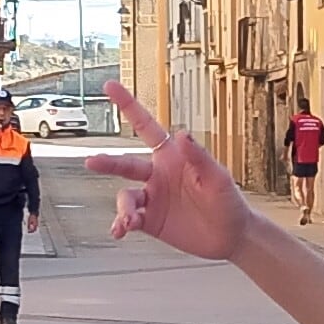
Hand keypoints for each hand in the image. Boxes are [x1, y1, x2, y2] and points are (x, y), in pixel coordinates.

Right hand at [89, 79, 251, 259]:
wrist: (231, 236)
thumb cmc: (228, 202)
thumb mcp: (217, 178)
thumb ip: (199, 157)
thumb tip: (183, 134)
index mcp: (172, 156)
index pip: (146, 127)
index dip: (128, 106)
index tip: (110, 86)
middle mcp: (158, 174)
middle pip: (125, 164)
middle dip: (107, 162)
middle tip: (92, 161)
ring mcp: (153, 198)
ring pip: (125, 196)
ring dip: (123, 207)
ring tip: (126, 220)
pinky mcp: (150, 221)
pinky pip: (128, 219)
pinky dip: (121, 223)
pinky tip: (121, 229)